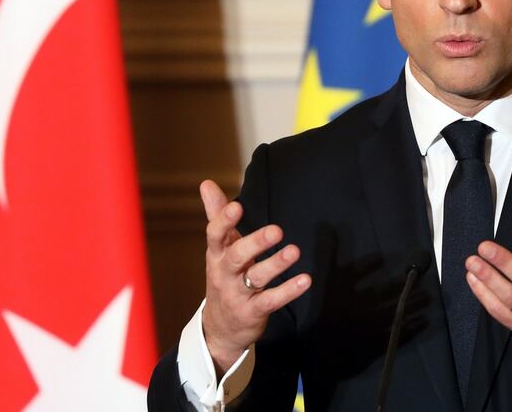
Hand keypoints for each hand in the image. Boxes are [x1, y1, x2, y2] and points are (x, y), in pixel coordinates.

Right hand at [199, 180, 310, 375]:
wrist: (220, 327)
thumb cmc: (224, 276)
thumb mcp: (219, 248)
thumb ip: (216, 215)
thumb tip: (206, 183)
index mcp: (217, 254)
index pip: (215, 235)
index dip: (224, 221)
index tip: (238, 206)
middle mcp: (225, 273)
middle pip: (237, 256)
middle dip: (255, 243)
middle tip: (277, 230)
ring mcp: (239, 294)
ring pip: (257, 278)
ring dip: (276, 264)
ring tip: (294, 251)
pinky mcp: (254, 312)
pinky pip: (271, 301)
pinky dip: (288, 291)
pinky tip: (305, 280)